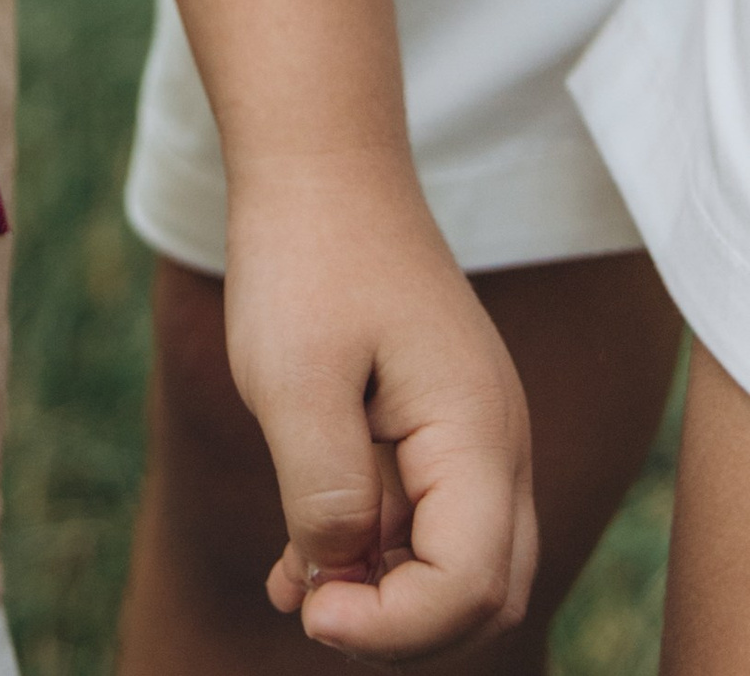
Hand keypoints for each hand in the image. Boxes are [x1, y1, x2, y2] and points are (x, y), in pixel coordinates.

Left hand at [223, 156, 535, 655]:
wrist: (320, 161)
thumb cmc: (306, 258)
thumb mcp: (293, 380)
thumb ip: (323, 493)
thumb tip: (338, 580)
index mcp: (477, 436)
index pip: (470, 585)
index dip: (394, 625)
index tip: (311, 611)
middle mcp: (496, 445)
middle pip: (481, 591)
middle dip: (400, 624)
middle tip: (308, 606)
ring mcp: (472, 434)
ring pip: (453, 560)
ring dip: (381, 590)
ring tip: (290, 586)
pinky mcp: (437, 423)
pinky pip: (423, 515)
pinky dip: (370, 550)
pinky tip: (296, 562)